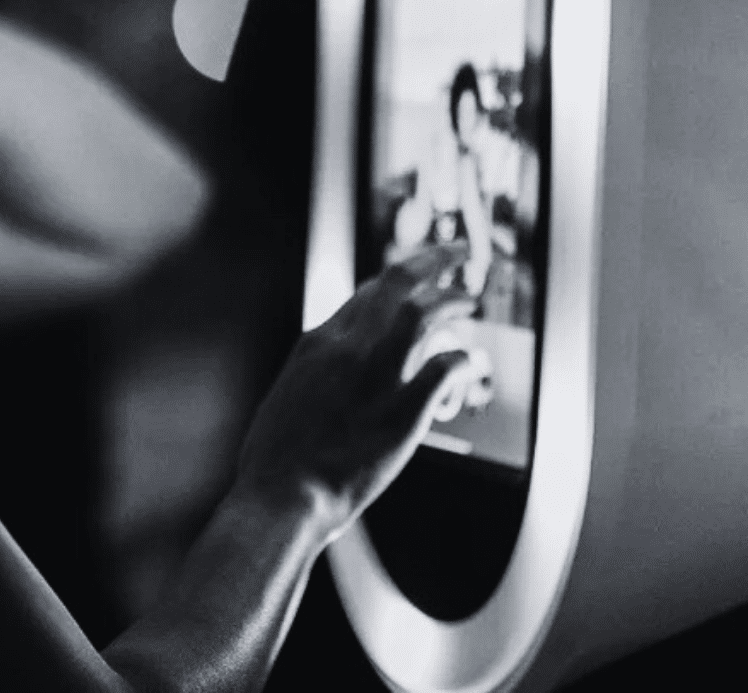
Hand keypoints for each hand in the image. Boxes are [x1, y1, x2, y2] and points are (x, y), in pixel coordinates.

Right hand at [235, 246, 475, 533]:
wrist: (282, 496)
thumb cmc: (275, 459)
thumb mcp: (289, 396)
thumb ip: (316, 374)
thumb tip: (331, 373)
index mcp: (318, 343)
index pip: (368, 294)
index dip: (400, 280)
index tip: (418, 277)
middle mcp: (348, 347)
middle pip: (398, 283)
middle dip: (434, 260)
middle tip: (460, 252)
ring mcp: (377, 376)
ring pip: (424, 314)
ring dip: (453, 301)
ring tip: (471, 299)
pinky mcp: (405, 411)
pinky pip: (446, 367)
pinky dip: (463, 358)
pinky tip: (472, 360)